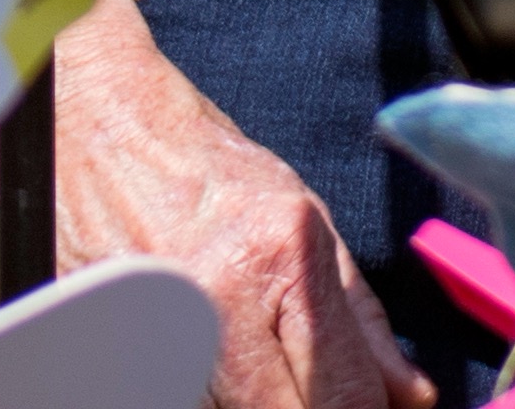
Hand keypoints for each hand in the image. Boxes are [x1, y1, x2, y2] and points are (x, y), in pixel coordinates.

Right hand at [28, 20, 427, 408]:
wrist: (104, 133)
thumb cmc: (208, 170)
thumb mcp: (308, 223)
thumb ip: (362, 320)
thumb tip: (410, 396)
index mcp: (283, 259)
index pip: (344, 395)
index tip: (369, 407)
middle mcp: (220, 302)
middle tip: (309, 386)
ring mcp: (160, 333)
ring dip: (259, 399)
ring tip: (253, 357)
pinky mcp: (116, 355)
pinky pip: (182, 401)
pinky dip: (208, 395)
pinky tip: (211, 363)